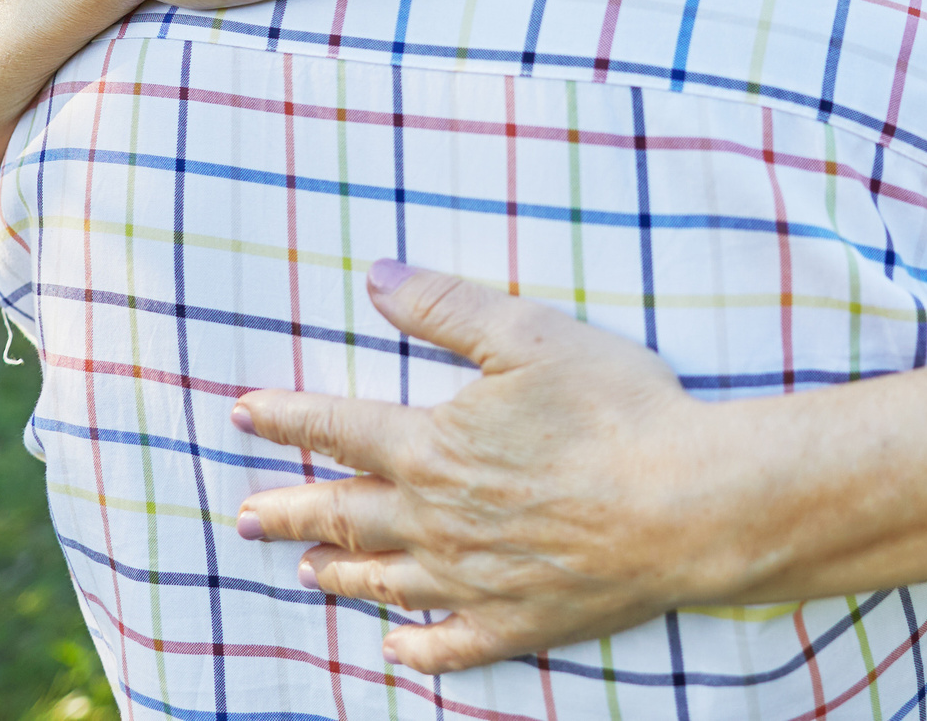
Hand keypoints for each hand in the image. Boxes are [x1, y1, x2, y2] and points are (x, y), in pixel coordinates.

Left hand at [232, 263, 742, 672]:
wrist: (684, 505)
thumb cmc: (615, 411)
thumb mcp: (530, 335)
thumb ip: (447, 307)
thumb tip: (376, 278)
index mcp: (431, 447)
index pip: (338, 427)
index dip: (287, 417)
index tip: (242, 413)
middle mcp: (436, 521)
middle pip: (344, 515)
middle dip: (289, 510)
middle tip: (244, 516)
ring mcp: (472, 580)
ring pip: (384, 581)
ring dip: (338, 573)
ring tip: (305, 571)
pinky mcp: (516, 622)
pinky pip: (448, 644)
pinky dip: (415, 648)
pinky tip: (395, 648)